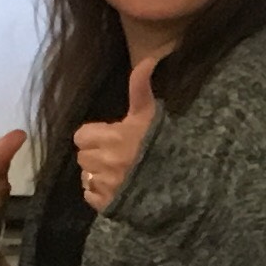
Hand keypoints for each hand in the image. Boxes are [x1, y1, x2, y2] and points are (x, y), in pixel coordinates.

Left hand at [73, 59, 159, 213]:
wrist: (184, 187)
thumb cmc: (166, 146)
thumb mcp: (152, 115)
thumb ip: (141, 88)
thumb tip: (148, 60)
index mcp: (113, 138)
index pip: (81, 136)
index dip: (93, 136)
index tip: (109, 137)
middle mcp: (105, 162)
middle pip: (83, 156)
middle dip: (95, 154)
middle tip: (115, 154)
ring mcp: (106, 186)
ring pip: (86, 176)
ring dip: (97, 173)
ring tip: (117, 172)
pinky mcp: (108, 206)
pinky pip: (90, 196)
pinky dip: (100, 193)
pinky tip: (117, 188)